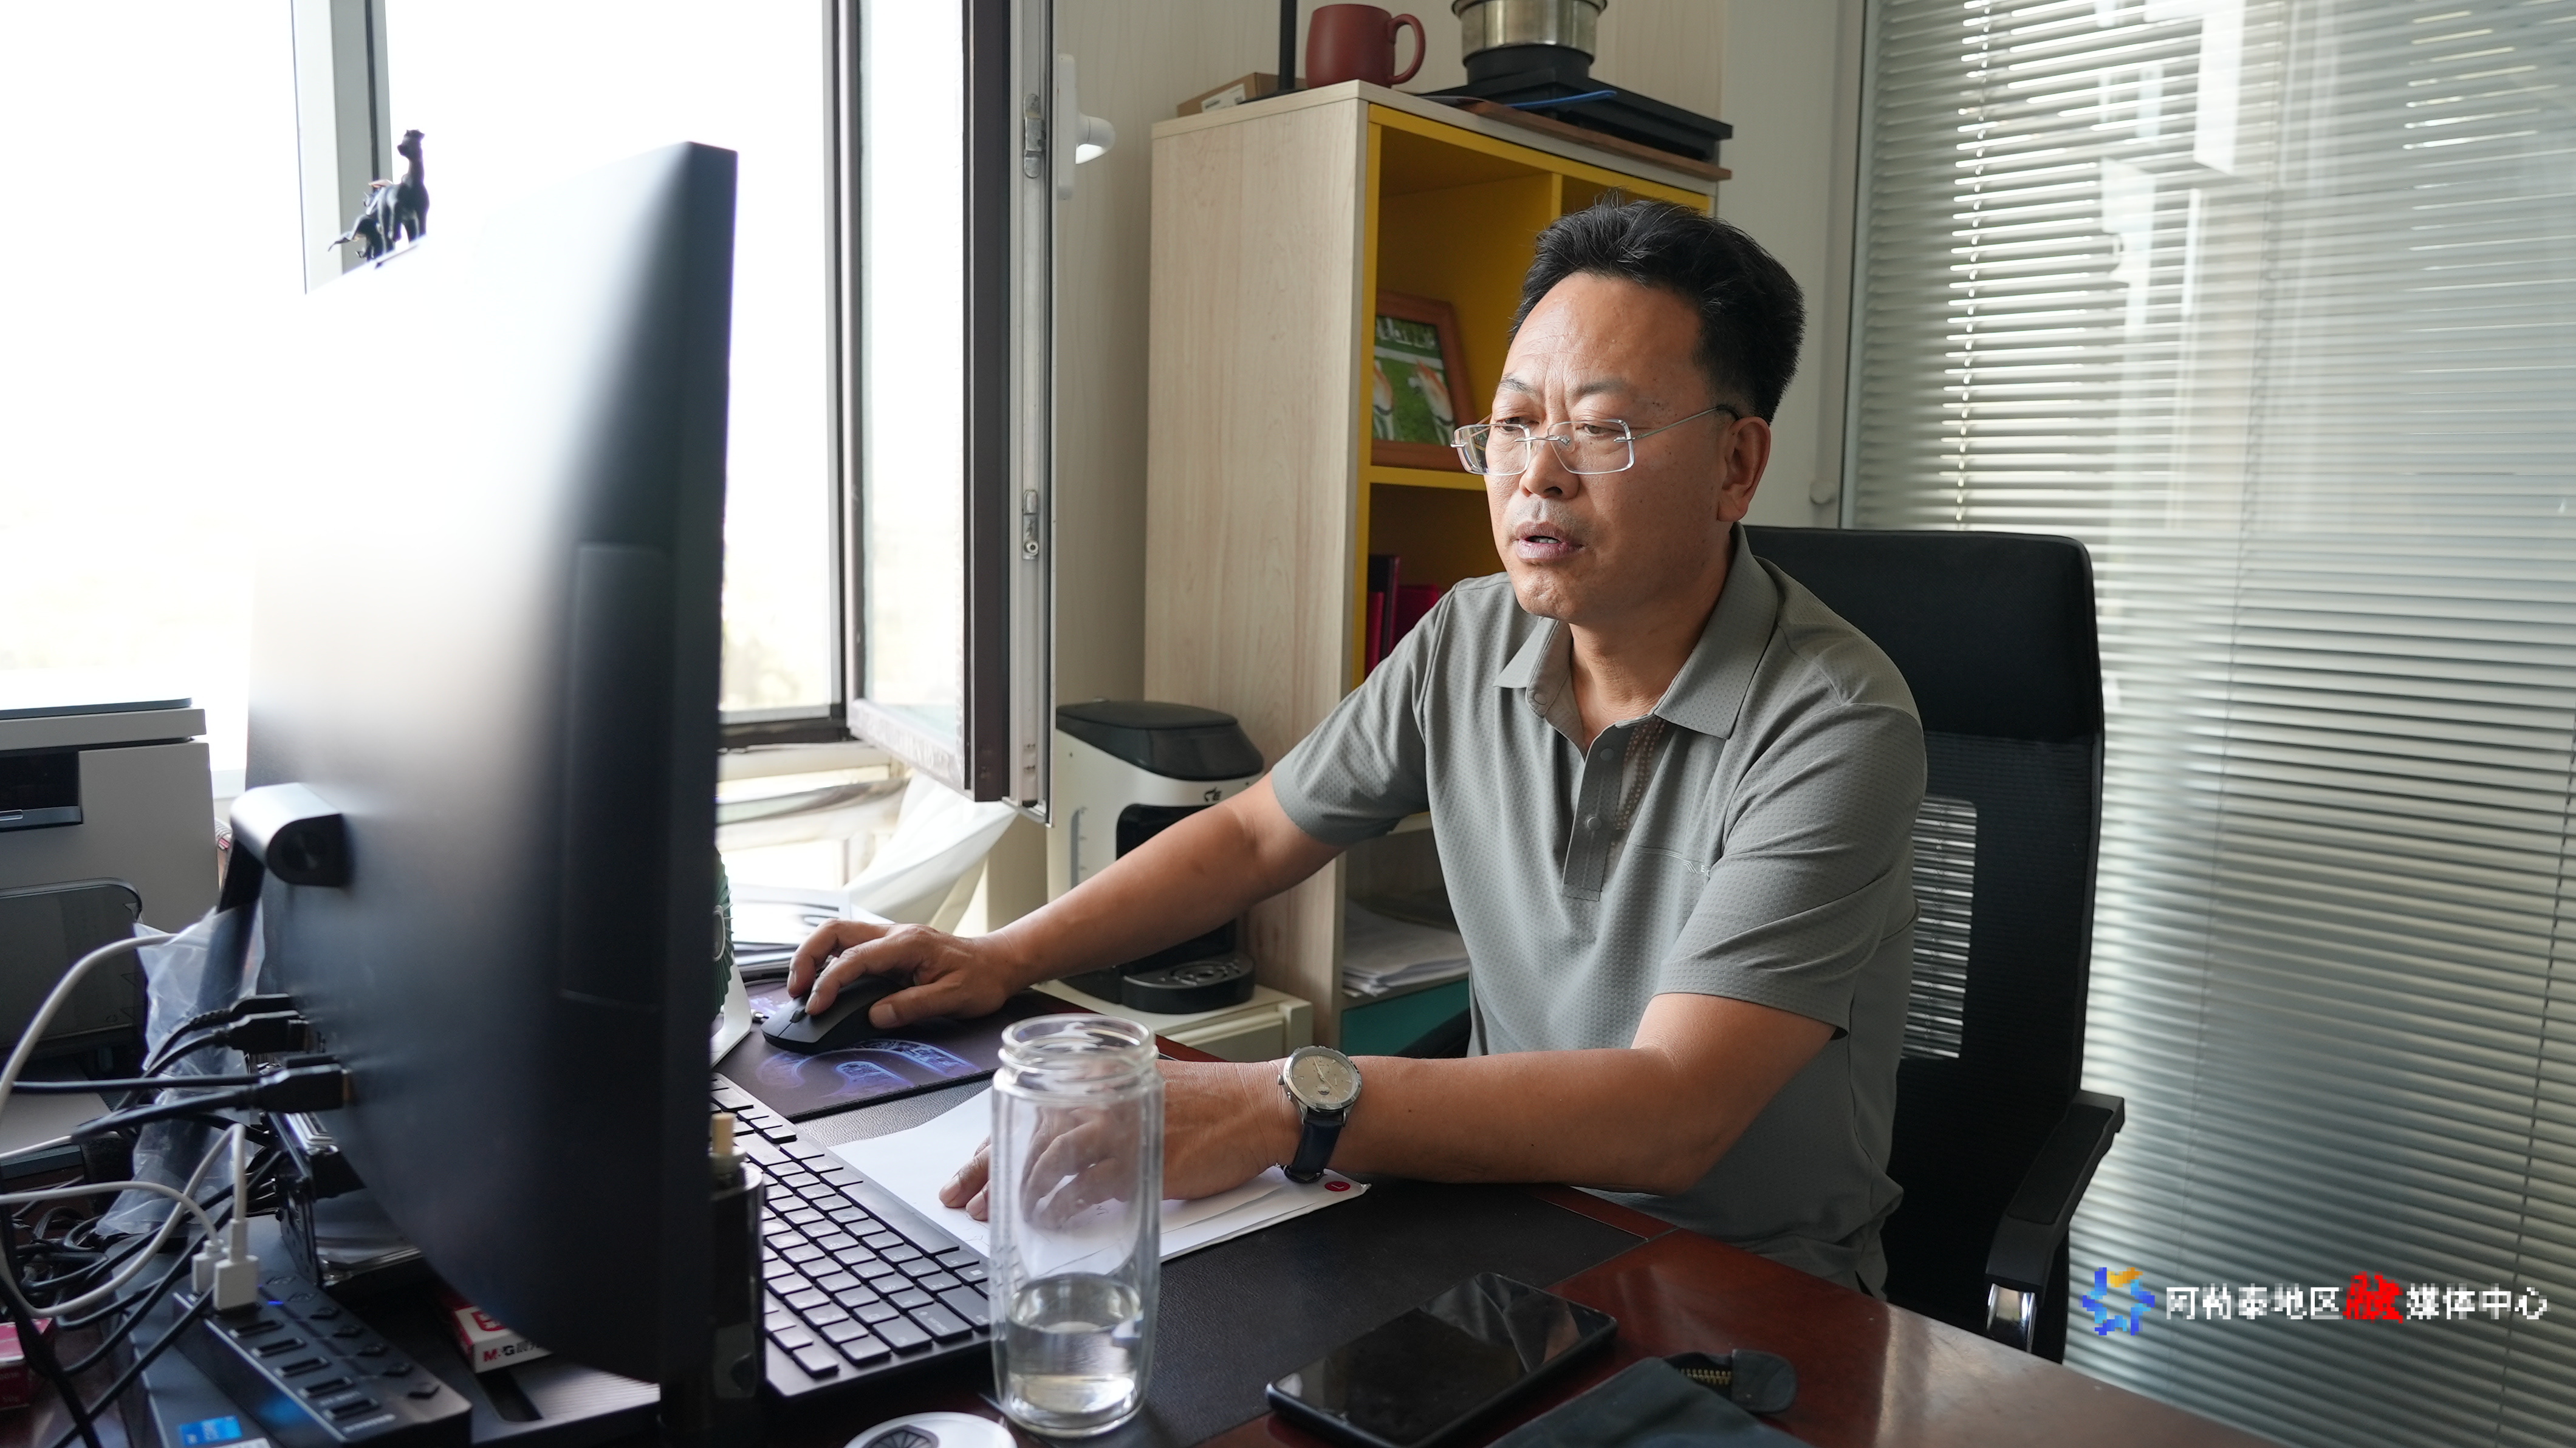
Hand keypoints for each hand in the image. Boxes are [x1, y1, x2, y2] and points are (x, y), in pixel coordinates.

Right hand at [786, 918, 1030, 1028]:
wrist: (998, 963)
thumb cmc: (981, 979)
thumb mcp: (953, 998)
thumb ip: (913, 1006)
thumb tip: (875, 1016)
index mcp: (907, 944)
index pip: (854, 958)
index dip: (829, 983)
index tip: (816, 1007)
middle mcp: (894, 934)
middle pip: (834, 932)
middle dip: (806, 958)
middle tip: (796, 992)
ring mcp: (890, 939)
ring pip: (838, 935)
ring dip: (814, 957)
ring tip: (803, 989)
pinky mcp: (889, 948)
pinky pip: (849, 947)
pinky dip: (829, 961)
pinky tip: (825, 983)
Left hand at [938, 1060, 1300, 1220]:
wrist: (1259, 1106)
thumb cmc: (1213, 1102)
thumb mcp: (1148, 1088)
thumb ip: (1106, 1108)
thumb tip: (1067, 1142)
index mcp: (1102, 1080)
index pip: (1032, 1110)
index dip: (995, 1141)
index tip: (972, 1167)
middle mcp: (1105, 1100)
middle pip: (1031, 1134)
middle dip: (987, 1168)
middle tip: (961, 1196)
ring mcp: (1123, 1131)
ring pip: (1051, 1160)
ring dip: (1019, 1189)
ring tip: (998, 1212)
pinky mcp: (1143, 1163)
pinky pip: (1089, 1188)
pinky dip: (1062, 1206)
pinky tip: (1048, 1219)